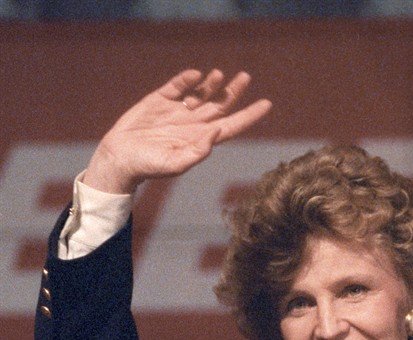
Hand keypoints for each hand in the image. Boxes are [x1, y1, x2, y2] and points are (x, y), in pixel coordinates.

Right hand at [84, 69, 271, 193]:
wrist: (120, 158)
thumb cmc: (149, 167)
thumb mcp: (176, 164)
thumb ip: (198, 151)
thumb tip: (218, 130)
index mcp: (201, 139)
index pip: (232, 126)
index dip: (250, 116)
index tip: (267, 104)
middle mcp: (193, 123)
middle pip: (221, 105)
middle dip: (235, 92)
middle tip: (246, 76)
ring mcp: (177, 110)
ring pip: (202, 93)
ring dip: (212, 84)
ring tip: (219, 75)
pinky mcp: (160, 100)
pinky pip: (178, 85)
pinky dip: (187, 79)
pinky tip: (195, 75)